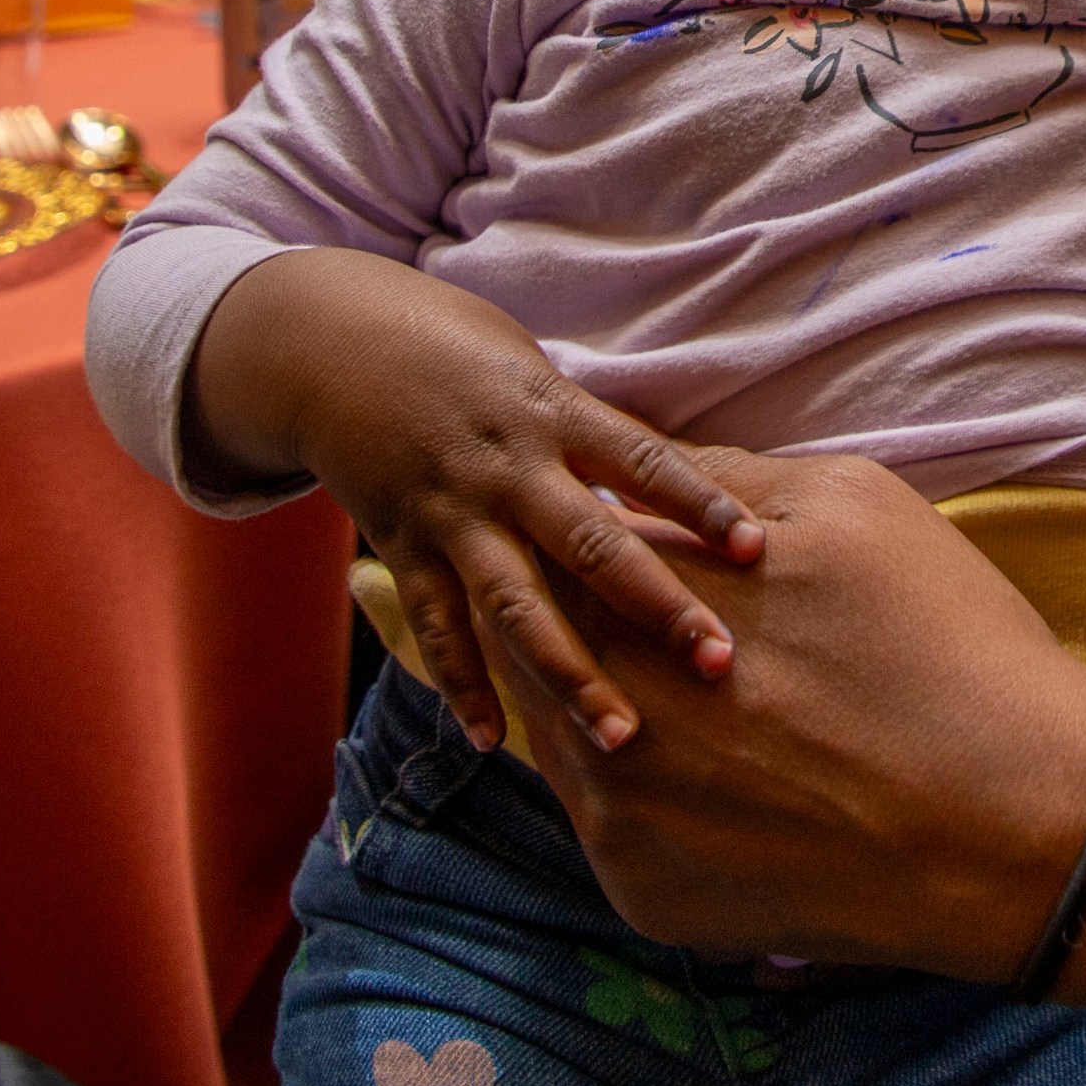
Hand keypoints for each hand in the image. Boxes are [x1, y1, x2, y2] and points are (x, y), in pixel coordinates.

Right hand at [191, 248, 764, 752]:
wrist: (330, 344)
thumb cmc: (460, 353)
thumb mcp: (535, 376)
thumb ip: (594, 437)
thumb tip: (679, 493)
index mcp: (554, 413)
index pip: (644, 461)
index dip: (702, 503)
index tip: (755, 551)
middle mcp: (508, 469)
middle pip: (594, 546)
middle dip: (658, 607)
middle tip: (719, 663)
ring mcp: (453, 514)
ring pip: (518, 608)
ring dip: (571, 676)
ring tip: (621, 738)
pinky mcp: (403, 546)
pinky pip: (436, 626)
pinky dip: (462, 685)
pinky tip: (490, 740)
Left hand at [498, 450, 1085, 980]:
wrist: (1020, 824)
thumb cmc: (948, 643)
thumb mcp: (851, 506)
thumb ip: (720, 481)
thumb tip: (634, 472)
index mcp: (644, 594)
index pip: (553, 544)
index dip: (572, 532)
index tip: (600, 530)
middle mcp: (605, 705)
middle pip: (537, 643)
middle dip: (567, 617)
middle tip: (623, 609)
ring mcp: (613, 813)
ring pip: (558, 739)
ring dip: (590, 704)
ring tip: (668, 689)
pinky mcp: (641, 895)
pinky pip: (605, 824)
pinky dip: (635, 789)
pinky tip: (705, 772)